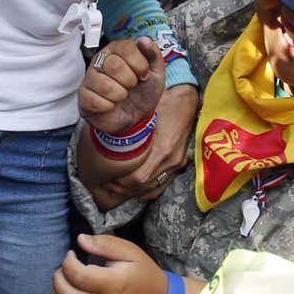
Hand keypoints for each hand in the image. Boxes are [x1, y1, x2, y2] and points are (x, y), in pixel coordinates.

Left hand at [51, 234, 167, 293]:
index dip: (68, 263)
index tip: (70, 255)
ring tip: (60, 286)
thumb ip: (104, 243)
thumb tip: (80, 240)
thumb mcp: (130, 252)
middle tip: (61, 270)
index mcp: (115, 284)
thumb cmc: (143, 274)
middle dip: (58, 280)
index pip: (79, 276)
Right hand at [80, 38, 166, 134]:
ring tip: (121, 96)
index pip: (127, 48)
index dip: (140, 64)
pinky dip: (109, 107)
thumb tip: (144, 40)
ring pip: (104, 84)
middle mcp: (101, 59)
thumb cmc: (142, 92)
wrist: (135, 117)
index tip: (144, 75)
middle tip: (131, 86)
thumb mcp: (156, 73)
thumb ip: (154, 54)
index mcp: (117, 50)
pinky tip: (110, 104)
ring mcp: (89, 77)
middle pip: (114, 65)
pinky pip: (95, 100)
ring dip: (120, 95)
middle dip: (130, 81)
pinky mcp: (83, 95)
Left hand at [106, 85, 198, 199]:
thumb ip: (131, 131)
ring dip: (135, 191)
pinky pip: (162, 185)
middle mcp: (171, 160)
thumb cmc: (164, 105)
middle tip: (108, 185)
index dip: (122, 182)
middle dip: (125, 188)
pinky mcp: (179, 164)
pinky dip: (148, 190)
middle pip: (144, 186)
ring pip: (153, 188)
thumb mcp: (146, 116)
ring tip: (118, 187)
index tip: (108, 179)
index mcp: (162, 150)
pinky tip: (135, 189)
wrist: (187, 103)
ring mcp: (176, 163)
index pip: (139, 178)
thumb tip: (107, 139)